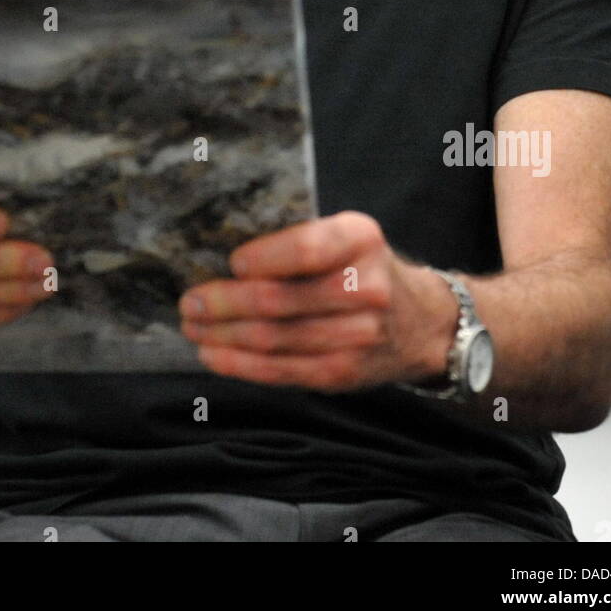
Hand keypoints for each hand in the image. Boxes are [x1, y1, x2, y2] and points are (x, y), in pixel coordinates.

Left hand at [178, 210, 456, 391]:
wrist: (420, 322)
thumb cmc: (363, 267)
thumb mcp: (345, 235)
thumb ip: (299, 240)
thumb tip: (223, 258)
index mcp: (361, 239)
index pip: (306, 250)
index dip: (263, 259)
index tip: (231, 263)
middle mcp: (365, 288)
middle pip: (281, 301)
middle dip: (225, 303)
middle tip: (190, 301)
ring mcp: (357, 337)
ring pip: (275, 340)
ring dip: (224, 336)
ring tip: (193, 327)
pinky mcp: (342, 374)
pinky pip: (281, 371)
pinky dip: (240, 364)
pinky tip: (213, 354)